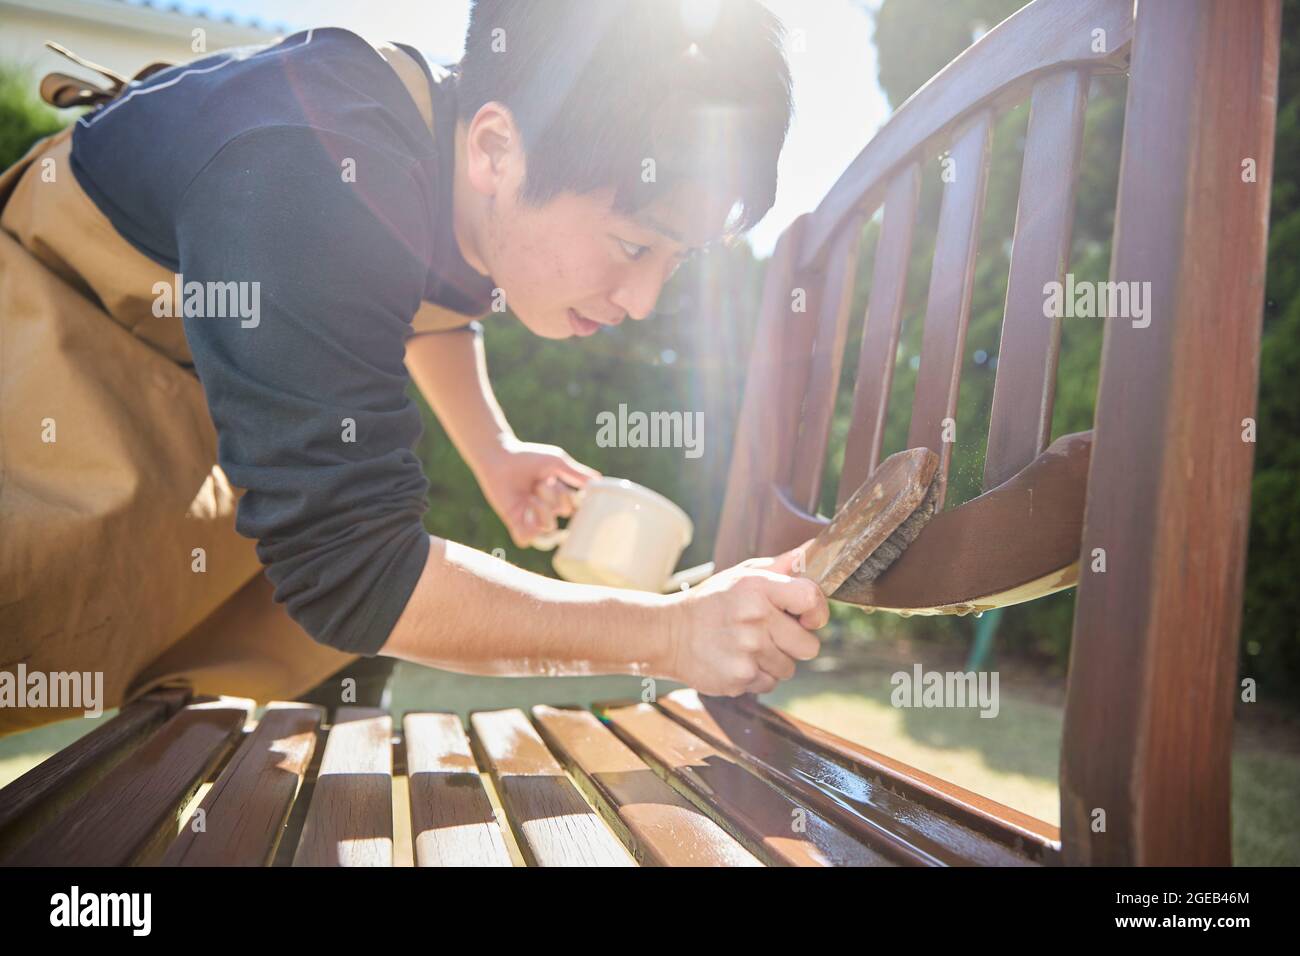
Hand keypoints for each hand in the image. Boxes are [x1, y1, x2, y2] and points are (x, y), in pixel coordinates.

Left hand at [475, 438, 600, 546]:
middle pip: (561, 514)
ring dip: (542, 510)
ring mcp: (529, 516)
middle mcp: (544, 507)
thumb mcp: (556, 462)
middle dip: (554, 497)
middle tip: (540, 483)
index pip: (572, 508)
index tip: (560, 483)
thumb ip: (577, 473)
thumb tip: (599, 481)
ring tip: (530, 495)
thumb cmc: (528, 456)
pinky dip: (528, 529)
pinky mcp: (513, 521)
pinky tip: (525, 511)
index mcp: (556, 495)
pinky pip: (525, 539)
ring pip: (547, 529)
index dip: (569, 498)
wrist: (499, 456)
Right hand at [662, 543, 827, 696]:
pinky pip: (770, 683)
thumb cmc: (711, 603)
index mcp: (758, 588)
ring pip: (789, 667)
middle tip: (771, 634)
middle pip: (809, 646)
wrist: (669, 634)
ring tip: (749, 647)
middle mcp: (756, 619)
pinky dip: (758, 675)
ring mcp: (748, 651)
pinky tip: (738, 660)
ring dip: (775, 660)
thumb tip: (813, 550)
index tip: (806, 617)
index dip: (816, 611)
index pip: (811, 599)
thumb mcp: (741, 575)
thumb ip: (781, 566)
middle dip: (795, 643)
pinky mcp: (740, 677)